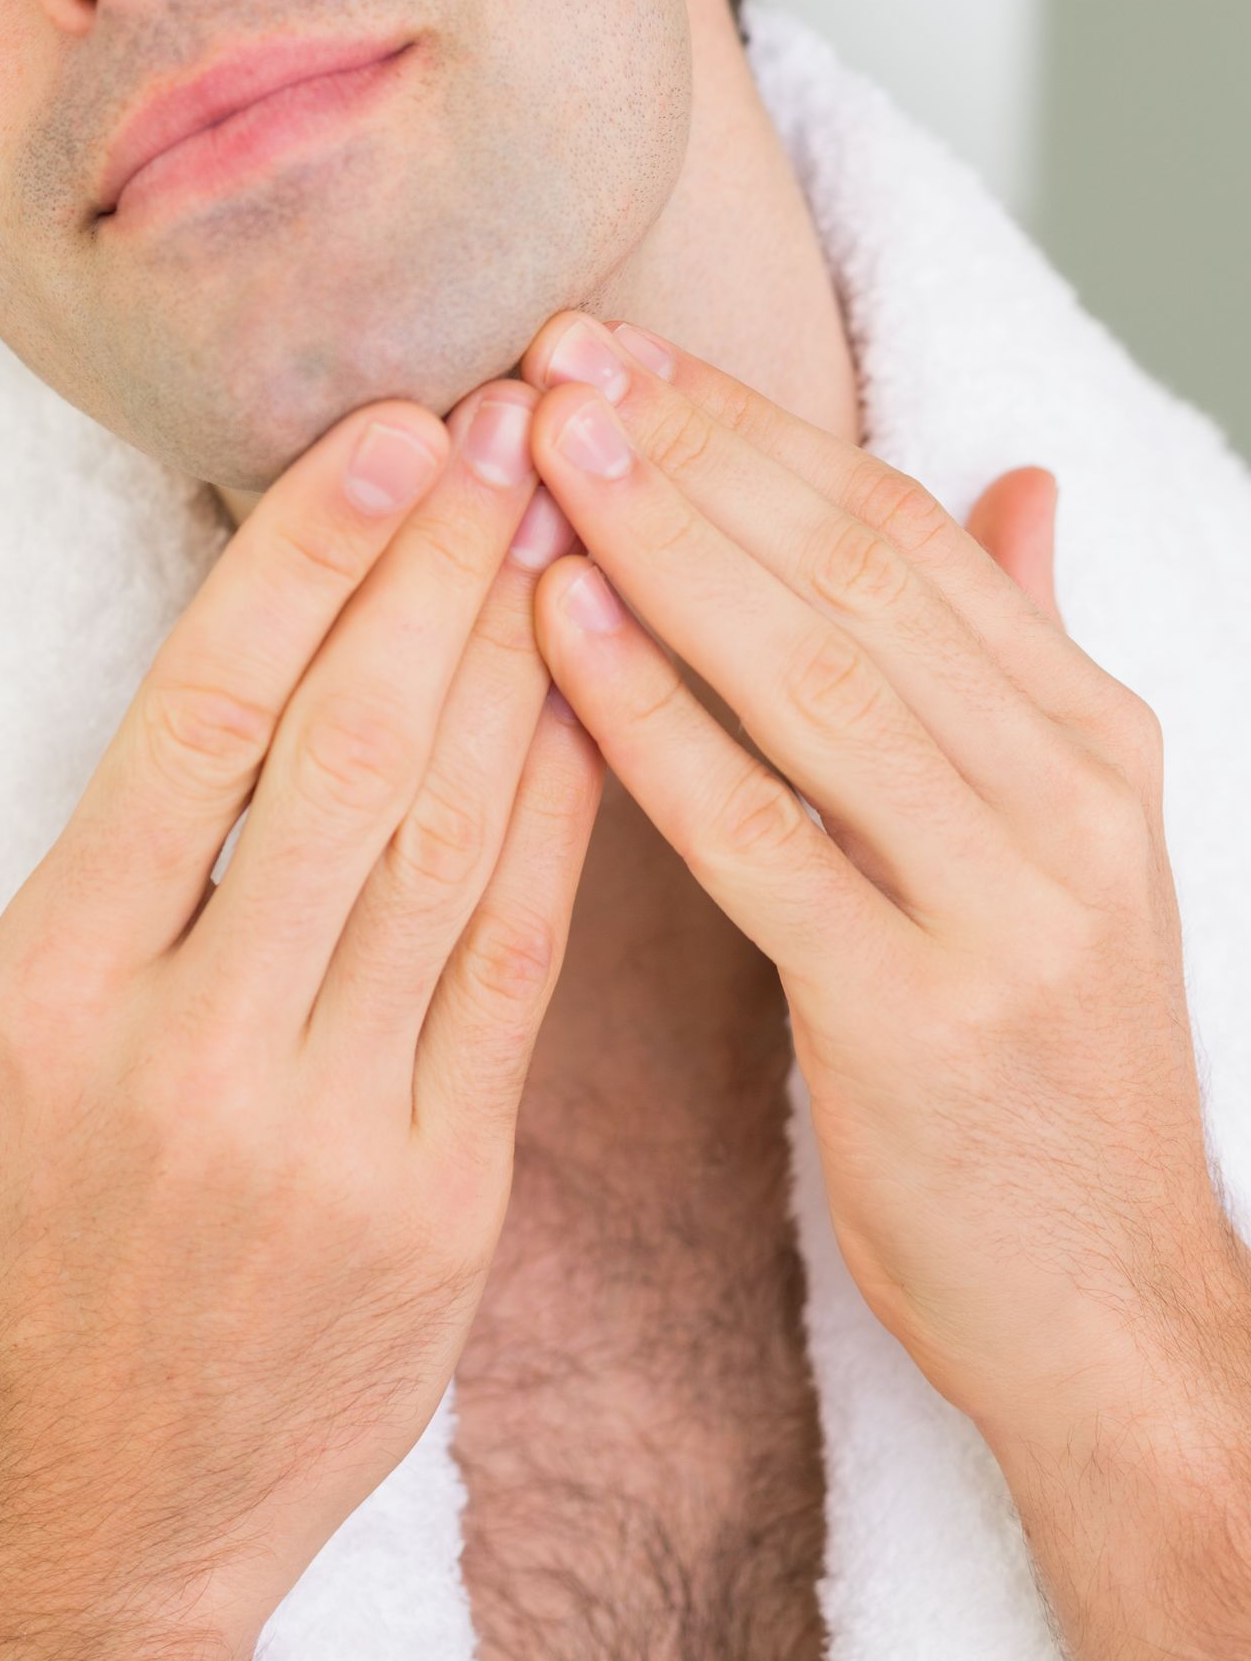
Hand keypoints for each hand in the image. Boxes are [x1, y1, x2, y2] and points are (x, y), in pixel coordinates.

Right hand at [0, 380, 600, 1660]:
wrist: (113, 1514)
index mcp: (57, 995)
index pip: (201, 725)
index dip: (305, 560)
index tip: (388, 433)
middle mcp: (200, 1054)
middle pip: (349, 757)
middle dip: (440, 569)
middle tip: (514, 420)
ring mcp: (338, 1130)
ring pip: (451, 843)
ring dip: (519, 661)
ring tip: (568, 516)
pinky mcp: (449, 1192)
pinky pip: (519, 963)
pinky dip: (560, 816)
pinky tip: (592, 694)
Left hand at [519, 313, 1250, 1660]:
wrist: (1117, 1314)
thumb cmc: (1044, 1066)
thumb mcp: (1064, 843)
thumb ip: (1019, 654)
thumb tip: (1014, 481)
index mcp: (1087, 734)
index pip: (900, 527)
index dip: (753, 424)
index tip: (622, 347)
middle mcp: (1062, 796)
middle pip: (852, 572)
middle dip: (693, 451)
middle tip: (558, 358)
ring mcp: (1002, 905)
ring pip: (811, 678)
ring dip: (665, 549)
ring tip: (543, 453)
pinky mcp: (917, 1017)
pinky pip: (762, 837)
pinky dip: (657, 722)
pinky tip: (560, 632)